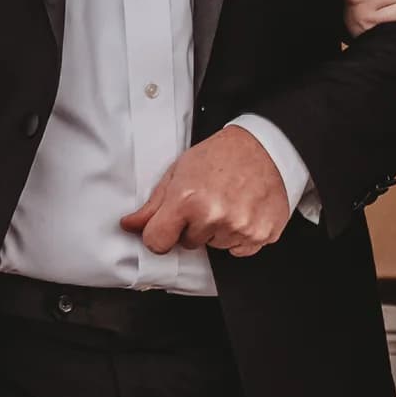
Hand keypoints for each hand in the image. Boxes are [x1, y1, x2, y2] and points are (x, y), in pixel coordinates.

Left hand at [122, 124, 293, 258]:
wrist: (265, 147)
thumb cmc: (221, 156)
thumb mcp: (179, 172)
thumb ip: (154, 205)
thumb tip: (130, 225)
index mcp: (188, 200)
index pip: (157, 242)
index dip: (160, 233)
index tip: (168, 224)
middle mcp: (214, 217)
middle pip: (188, 244)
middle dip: (193, 227)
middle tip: (207, 200)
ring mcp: (240, 228)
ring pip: (215, 247)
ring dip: (218, 230)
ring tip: (228, 202)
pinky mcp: (262, 234)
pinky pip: (239, 249)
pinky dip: (240, 235)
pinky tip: (243, 211)